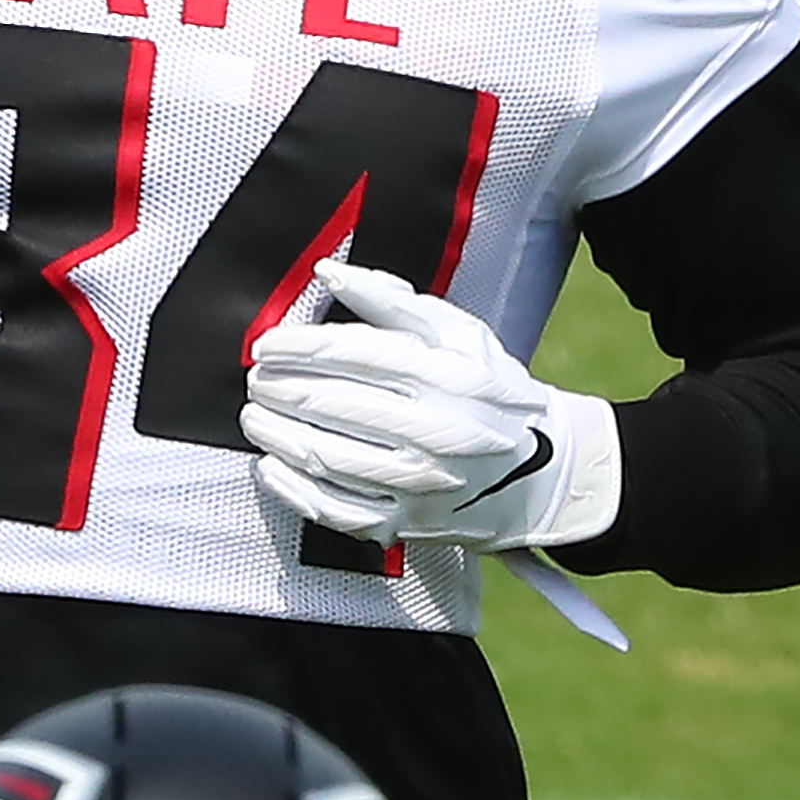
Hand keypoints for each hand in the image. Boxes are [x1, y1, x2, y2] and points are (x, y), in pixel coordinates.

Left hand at [239, 259, 620, 550]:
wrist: (545, 473)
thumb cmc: (491, 391)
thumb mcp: (458, 332)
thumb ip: (390, 299)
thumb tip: (326, 273)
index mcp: (446, 377)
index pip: (352, 356)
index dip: (297, 348)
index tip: (266, 344)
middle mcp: (434, 433)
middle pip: (332, 406)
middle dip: (280, 389)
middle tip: (256, 378)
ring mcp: (419, 486)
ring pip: (327, 459)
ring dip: (277, 435)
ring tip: (254, 415)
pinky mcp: (408, 526)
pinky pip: (336, 511)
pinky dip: (293, 489)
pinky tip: (271, 465)